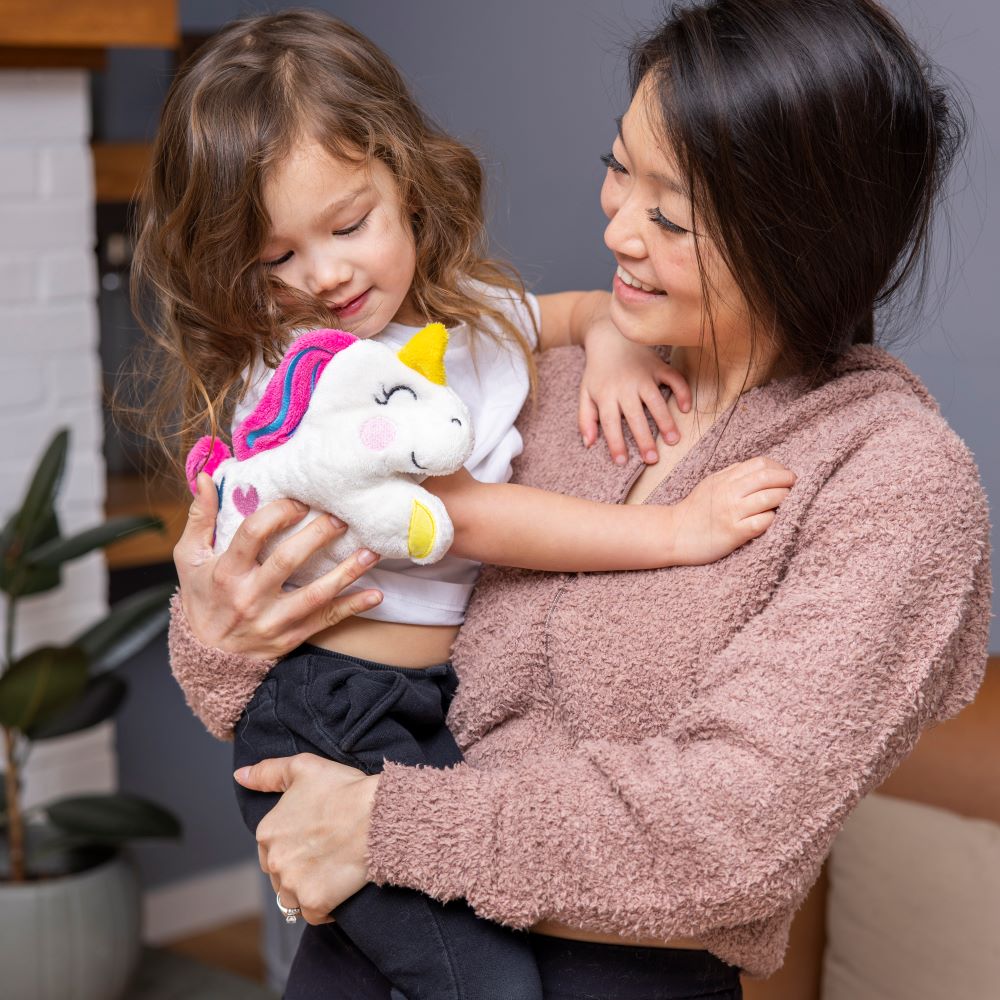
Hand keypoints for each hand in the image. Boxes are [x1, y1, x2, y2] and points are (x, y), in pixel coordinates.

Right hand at [173, 473, 383, 658]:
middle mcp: (250, 596)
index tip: (300, 503)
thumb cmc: (201, 598)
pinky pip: (326, 621)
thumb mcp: (189, 559)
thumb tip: (208, 478)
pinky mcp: (291, 636)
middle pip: (288, 561)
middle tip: (341, 519)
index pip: (253, 534)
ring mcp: (272, 619)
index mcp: (227, 571)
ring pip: (315, 594)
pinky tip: (376, 595)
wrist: (207, 657)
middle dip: (318, 536)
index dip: (278, 513)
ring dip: (346, 573)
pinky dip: (352, 608)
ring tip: (370, 553)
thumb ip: (200, 518)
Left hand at [234, 754, 378, 923]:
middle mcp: (274, 861)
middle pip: (279, 874)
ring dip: (306, 889)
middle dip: (298, 866)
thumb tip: (240, 775)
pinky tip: (340, 888)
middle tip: (326, 851)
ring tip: (331, 871)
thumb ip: (268, 772)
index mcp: (267, 831)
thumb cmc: (345, 789)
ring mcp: (293, 886)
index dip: (294, 841)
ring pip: (291, 897)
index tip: (316, 834)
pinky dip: (325, 907)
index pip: (270, 847)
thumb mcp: (303, 767)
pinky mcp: (315, 904)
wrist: (377, 815)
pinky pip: (313, 915)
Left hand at [578, 320, 690, 465]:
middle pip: (635, 416)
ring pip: (656, 400)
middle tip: (652, 459)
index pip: (609, 423)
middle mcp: (625, 386)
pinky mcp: (658, 366)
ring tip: (674, 440)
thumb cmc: (598, 371)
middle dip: (644, 438)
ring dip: (666, 421)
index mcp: (605, 394)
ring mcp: (643, 375)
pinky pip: (674, 379)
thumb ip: (585, 418)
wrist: (609, 335)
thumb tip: (588, 444)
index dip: (615, 443)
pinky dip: (682, 392)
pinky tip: (686, 408)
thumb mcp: (585, 393)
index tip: (621, 462)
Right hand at [668, 457, 796, 564]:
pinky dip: (773, 519)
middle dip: (787, 480)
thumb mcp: (710, 484)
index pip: (759, 464)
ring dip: (784, 499)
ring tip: (787, 503)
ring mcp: (732, 512)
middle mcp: (728, 492)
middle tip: (794, 486)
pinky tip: (772, 520)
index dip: (777, 467)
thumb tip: (758, 467)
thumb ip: (731, 474)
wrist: (673, 534)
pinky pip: (763, 522)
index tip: (783, 476)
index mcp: (724, 479)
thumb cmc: (694, 511)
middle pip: (768, 477)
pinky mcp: (734, 533)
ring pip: (770, 498)